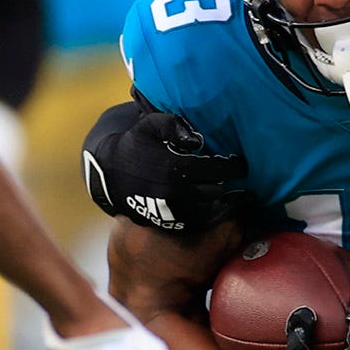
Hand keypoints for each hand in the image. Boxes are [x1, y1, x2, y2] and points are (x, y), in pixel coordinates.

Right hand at [81, 99, 248, 233]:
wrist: (109, 176)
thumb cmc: (134, 145)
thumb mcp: (149, 125)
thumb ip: (174, 125)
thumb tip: (198, 140)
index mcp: (175, 170)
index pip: (219, 170)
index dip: (235, 166)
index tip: (241, 163)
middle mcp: (176, 194)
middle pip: (217, 190)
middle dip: (225, 182)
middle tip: (230, 175)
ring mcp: (172, 213)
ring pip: (210, 209)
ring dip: (219, 200)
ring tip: (225, 190)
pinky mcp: (169, 225)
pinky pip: (198, 223)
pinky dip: (208, 214)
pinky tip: (213, 205)